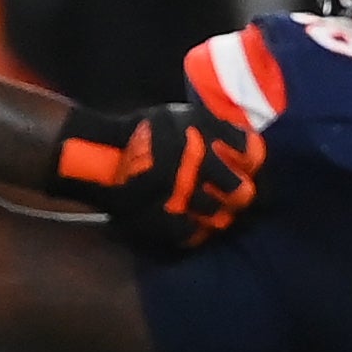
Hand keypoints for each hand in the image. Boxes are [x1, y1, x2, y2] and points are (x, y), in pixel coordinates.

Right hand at [51, 99, 262, 253]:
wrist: (98, 156)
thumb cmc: (144, 133)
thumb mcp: (183, 116)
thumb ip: (217, 129)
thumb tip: (248, 146)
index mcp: (207, 140)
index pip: (253, 156)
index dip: (253, 165)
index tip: (247, 170)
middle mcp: (200, 169)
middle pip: (242, 192)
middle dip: (240, 195)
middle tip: (236, 197)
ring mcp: (183, 198)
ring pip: (221, 218)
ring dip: (220, 216)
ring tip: (215, 214)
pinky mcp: (165, 222)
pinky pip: (192, 235)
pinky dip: (195, 232)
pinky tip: (192, 226)